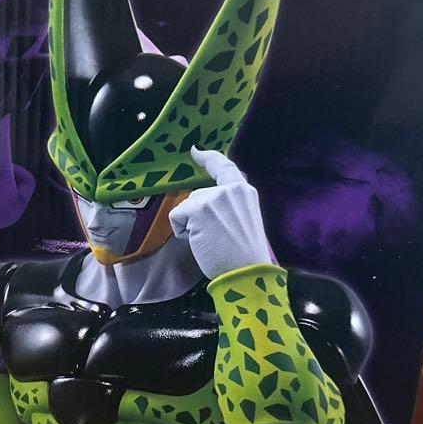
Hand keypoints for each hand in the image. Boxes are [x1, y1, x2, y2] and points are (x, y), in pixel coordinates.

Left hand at [168, 147, 274, 278]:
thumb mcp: (243, 220)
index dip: (208, 158)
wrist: (246, 272)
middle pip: (198, 196)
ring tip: (211, 241)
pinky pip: (176, 217)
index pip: (224, 166)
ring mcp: (213, 197)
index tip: (195, 151)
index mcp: (244, 192)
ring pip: (186, 207)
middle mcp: (229, 189)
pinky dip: (182, 231)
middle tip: (217, 238)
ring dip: (191, 225)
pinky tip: (200, 242)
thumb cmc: (244, 255)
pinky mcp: (198, 209)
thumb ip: (228, 205)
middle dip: (197, 216)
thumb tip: (201, 202)